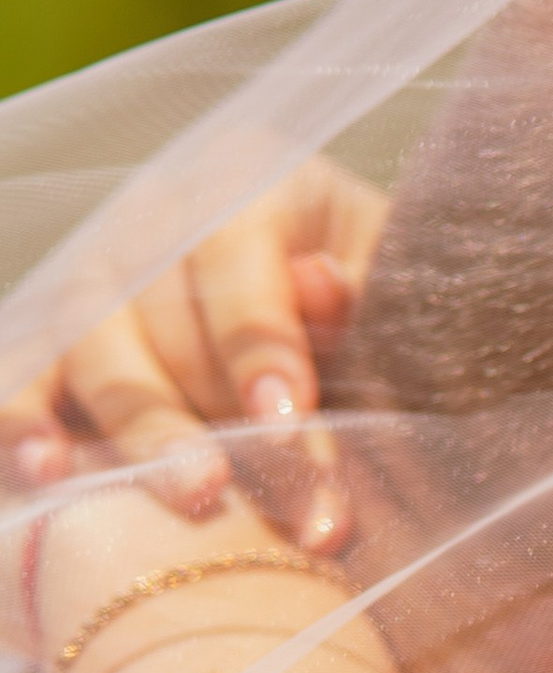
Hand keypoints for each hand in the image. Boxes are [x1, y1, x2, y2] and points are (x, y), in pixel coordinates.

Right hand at [1, 157, 385, 552]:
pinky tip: (43, 471)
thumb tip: (319, 288)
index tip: (284, 418)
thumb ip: (368, 290)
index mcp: (252, 178)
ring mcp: (100, 272)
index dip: (257, 339)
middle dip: (207, 413)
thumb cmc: (383, 300)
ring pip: (91, 345)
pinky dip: (25, 420)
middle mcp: (160, 213)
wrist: (351, 315)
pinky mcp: (57, 335)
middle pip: (158, 307)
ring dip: (137, 429)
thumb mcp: (396, 282)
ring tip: (181, 494)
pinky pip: (27, 371)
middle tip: (236, 489)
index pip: (236, 252)